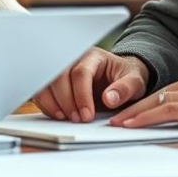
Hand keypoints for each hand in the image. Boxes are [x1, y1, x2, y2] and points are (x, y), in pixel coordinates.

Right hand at [32, 47, 148, 122]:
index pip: (80, 72)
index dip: (81, 95)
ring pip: (46, 81)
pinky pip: (42, 89)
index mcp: (93, 56)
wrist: (120, 76)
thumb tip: (109, 98)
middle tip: (76, 119)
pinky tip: (57, 115)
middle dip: (65, 100)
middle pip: (59, 75)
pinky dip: (46, 104)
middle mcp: (74, 59)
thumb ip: (125, 89)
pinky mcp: (55, 80)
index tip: (86, 115)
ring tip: (65, 118)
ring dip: (52, 102)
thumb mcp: (135, 82)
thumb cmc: (126, 77)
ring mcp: (62, 68)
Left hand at [109, 68, 177, 136]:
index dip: (151, 99)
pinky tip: (133, 124)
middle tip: (118, 113)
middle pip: (159, 93)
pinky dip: (146, 117)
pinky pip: (166, 110)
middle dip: (137, 104)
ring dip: (135, 113)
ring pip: (157, 101)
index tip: (136, 108)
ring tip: (118, 122)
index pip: (170, 88)